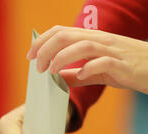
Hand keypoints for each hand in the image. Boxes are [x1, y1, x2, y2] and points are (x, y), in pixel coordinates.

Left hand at [27, 25, 147, 93]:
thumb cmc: (127, 68)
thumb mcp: (97, 72)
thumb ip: (77, 75)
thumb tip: (57, 79)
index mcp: (92, 39)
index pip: (62, 31)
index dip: (42, 41)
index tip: (30, 55)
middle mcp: (101, 41)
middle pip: (67, 36)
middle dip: (46, 49)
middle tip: (36, 66)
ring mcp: (112, 51)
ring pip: (82, 45)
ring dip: (61, 57)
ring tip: (50, 71)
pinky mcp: (123, 65)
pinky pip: (103, 61)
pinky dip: (88, 67)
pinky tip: (81, 75)